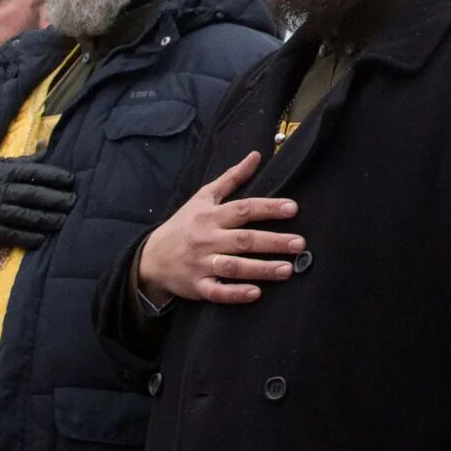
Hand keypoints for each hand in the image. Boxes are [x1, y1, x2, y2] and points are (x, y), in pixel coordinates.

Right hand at [0, 156, 78, 247]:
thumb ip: (24, 160)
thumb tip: (46, 147)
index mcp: (4, 173)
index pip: (34, 173)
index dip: (54, 176)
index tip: (71, 180)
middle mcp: (1, 192)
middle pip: (33, 195)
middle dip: (56, 199)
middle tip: (73, 201)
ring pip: (26, 216)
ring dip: (47, 219)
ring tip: (64, 220)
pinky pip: (11, 235)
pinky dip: (27, 237)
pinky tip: (42, 238)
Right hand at [132, 152, 302, 306]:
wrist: (151, 257)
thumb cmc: (184, 224)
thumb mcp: (203, 197)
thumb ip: (232, 177)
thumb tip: (256, 156)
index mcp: (210, 216)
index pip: (243, 209)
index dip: (268, 208)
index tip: (293, 208)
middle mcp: (206, 239)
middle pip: (243, 240)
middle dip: (272, 241)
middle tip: (299, 243)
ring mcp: (201, 264)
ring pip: (234, 267)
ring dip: (261, 269)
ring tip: (288, 269)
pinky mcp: (197, 287)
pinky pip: (217, 292)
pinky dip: (235, 294)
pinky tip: (255, 293)